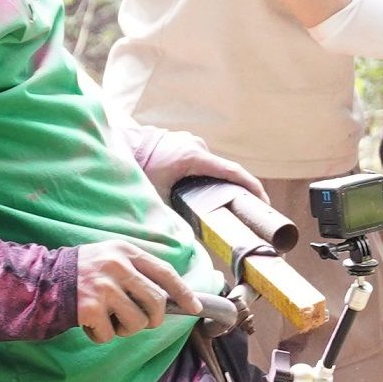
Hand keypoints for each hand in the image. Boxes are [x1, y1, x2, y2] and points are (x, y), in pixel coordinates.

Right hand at [74, 237, 199, 339]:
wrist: (43, 279)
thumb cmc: (83, 272)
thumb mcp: (110, 257)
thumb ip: (136, 270)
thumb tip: (170, 296)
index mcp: (126, 252)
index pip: (165, 272)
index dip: (183, 293)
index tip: (194, 308)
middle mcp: (117, 266)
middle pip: (156, 302)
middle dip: (153, 319)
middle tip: (141, 322)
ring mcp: (104, 287)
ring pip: (137, 322)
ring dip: (126, 330)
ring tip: (111, 321)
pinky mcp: (90, 307)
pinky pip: (110, 334)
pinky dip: (102, 336)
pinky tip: (90, 324)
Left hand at [129, 129, 261, 208]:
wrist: (118, 143)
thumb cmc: (136, 169)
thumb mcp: (156, 196)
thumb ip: (172, 216)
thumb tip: (186, 240)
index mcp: (194, 157)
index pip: (232, 172)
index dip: (252, 187)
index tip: (264, 201)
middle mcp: (196, 145)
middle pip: (224, 171)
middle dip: (235, 190)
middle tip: (244, 210)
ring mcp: (189, 141)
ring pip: (211, 166)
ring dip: (216, 182)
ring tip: (221, 203)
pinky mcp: (182, 142)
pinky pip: (200, 160)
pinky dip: (205, 174)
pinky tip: (200, 189)